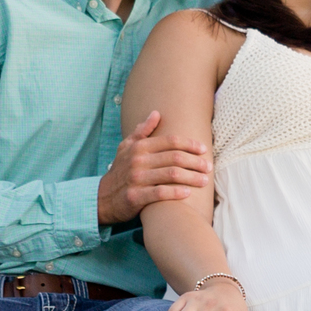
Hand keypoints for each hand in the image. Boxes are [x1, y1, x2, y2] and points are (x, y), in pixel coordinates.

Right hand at [97, 110, 210, 226]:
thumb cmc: (120, 170)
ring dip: (191, 177)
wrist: (102, 197)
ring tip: (204, 180)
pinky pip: (160, 193)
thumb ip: (142, 131)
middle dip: (195, 162)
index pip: (170, 141)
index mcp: (139, 147)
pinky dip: (176, 192)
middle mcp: (138, 161)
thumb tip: (156, 113)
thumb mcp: (126, 147)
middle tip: (208, 167)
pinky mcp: (135, 196)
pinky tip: (188, 193)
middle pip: (175, 157)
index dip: (189, 144)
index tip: (203, 149)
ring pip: (171, 175)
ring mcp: (136, 179)